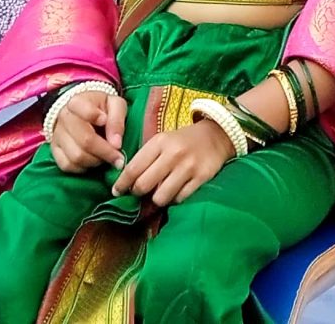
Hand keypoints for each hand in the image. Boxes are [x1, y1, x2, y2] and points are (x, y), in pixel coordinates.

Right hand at [49, 88, 127, 172]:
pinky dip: (84, 168)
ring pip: (76, 157)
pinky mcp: (55, 150)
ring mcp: (57, 135)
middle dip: (106, 152)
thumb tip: (116, 144)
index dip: (96, 118)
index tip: (106, 121)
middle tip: (119, 158)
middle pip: (85, 141)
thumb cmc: (101, 108)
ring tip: (107, 158)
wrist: (81, 112)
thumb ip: (117, 120)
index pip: (84, 110)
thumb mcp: (115, 105)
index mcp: (78, 102)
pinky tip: (93, 161)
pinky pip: (67, 166)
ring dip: (96, 161)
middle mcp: (64, 118)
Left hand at [113, 119, 233, 207]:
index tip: (116, 191)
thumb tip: (127, 182)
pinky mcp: (202, 177)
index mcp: (159, 142)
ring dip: (157, 199)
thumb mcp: (163, 141)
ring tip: (159, 193)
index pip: (133, 168)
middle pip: (144, 185)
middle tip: (139, 192)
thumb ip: (146, 158)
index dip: (122, 184)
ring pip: (161, 196)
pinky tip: (175, 192)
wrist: (217, 135)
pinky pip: (180, 198)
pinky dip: (175, 199)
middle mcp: (173, 154)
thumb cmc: (183, 140)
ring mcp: (188, 167)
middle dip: (138, 193)